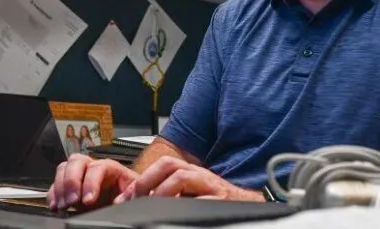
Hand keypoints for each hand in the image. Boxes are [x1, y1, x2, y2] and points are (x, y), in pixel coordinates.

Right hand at [47, 154, 137, 210]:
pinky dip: (53, 194)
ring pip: (64, 168)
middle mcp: (93, 168)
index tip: (89, 200)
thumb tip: (119, 200)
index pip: (98, 167)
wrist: (124, 203)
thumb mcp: (134, 194)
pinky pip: (56, 184)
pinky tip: (55, 205)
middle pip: (77, 161)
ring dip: (60, 187)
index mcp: (112, 168)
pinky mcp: (71, 188)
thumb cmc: (131, 196)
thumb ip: (128, 195)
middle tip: (72, 201)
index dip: (91, 182)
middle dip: (71, 181)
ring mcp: (80, 177)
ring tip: (63, 205)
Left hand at [116, 156, 261, 202]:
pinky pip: (200, 200)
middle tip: (134, 196)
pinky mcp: (220, 201)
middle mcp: (201, 176)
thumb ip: (175, 193)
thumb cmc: (221, 202)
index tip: (127, 195)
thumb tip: (143, 200)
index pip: (165, 164)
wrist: (252, 207)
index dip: (143, 177)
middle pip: (171, 165)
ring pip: (182, 176)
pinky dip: (185, 205)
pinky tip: (175, 214)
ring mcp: (211, 187)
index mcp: (193, 173)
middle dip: (148, 179)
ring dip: (163, 189)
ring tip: (151, 204)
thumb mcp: (196, 194)